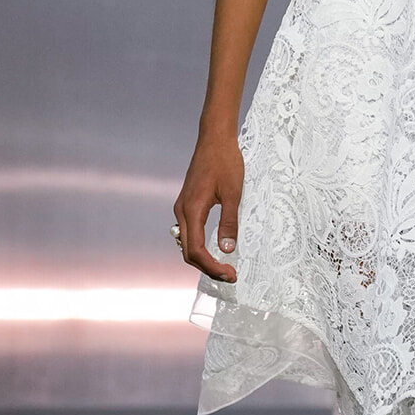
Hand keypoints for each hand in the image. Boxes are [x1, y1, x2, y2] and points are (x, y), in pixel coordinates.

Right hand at [173, 130, 244, 283]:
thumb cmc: (225, 162)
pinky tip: (214, 250)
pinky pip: (189, 233)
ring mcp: (182, 208)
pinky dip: (199, 247)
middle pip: (188, 252)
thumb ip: (229, 222)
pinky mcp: (187, 204)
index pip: (196, 250)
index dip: (212, 267)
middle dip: (208, 267)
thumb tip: (227, 250)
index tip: (230, 274)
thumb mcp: (233, 193)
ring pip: (186, 243)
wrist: (215, 139)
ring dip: (202, 259)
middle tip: (230, 275)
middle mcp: (182, 211)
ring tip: (224, 266)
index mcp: (191, 210)